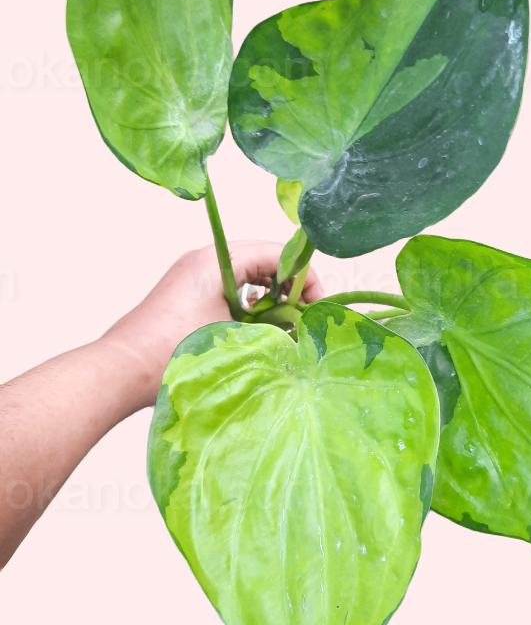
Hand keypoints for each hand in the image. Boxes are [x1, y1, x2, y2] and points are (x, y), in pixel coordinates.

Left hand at [101, 241, 324, 409]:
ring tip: (285, 326)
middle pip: (264, 259)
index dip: (305, 277)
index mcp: (217, 260)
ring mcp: (193, 275)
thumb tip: (303, 335)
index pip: (277, 252)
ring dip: (271, 297)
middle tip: (305, 318)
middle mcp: (205, 259)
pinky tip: (257, 330)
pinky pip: (230, 288)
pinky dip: (250, 304)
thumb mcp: (234, 340)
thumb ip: (275, 331)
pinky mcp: (187, 293)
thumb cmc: (171, 353)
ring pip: (247, 275)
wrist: (119, 372)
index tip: (316, 308)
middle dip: (290, 287)